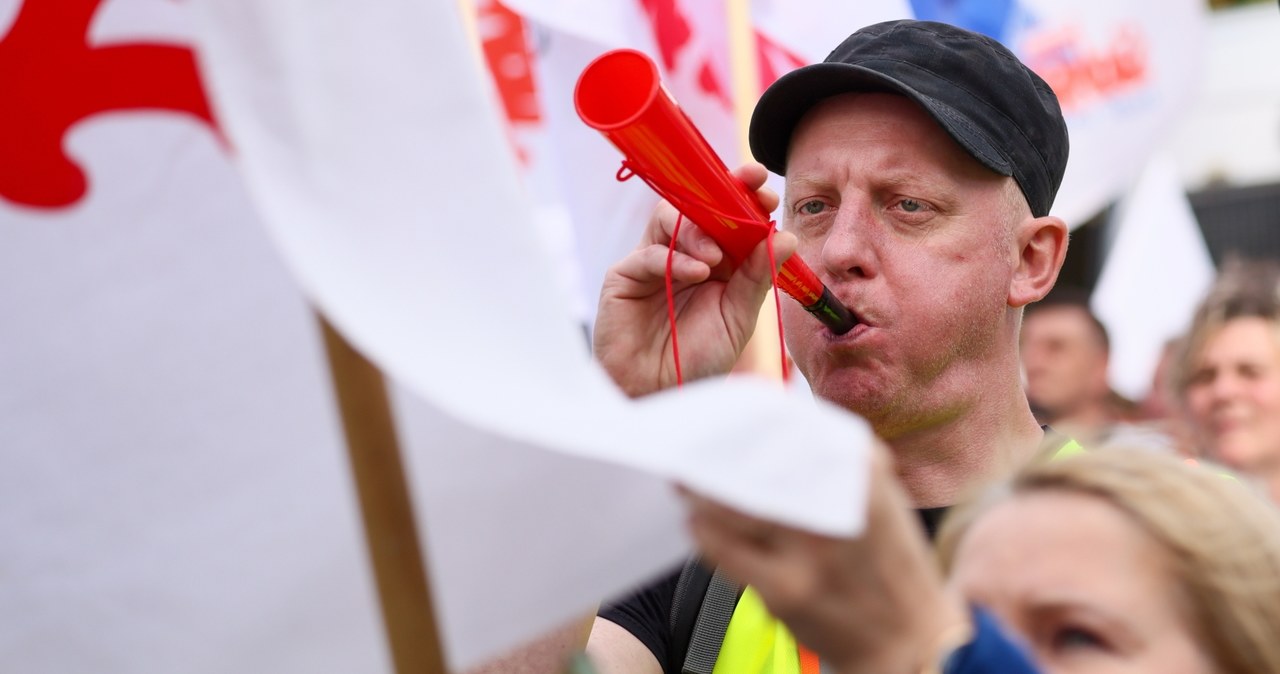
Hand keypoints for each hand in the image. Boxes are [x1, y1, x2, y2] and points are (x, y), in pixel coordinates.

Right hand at [593, 163, 794, 396]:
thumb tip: (785, 236)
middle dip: (724, 196)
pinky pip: (648, 252)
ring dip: (698, 230)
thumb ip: (757, 277)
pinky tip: (696, 273)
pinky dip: (675, 258)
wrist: (659, 394)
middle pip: (697, 207)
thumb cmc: (697, 359)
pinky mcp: (624, 276)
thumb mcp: (737, 317)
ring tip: (716, 259)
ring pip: (669, 219)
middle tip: (750, 197)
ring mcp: (652, 263)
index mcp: (716, 263)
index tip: (764, 190)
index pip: (728, 217)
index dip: (744, 198)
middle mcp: (683, 256)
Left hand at [681, 443, 969, 673]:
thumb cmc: (887, 560)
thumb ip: (827, 455)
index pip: (782, 426)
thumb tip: (761, 417)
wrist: (912, 640)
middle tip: (690, 447)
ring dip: (699, 493)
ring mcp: (808, 549)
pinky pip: (722, 548)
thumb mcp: (875, 493)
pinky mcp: (786, 589)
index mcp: (861, 469)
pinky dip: (703, 530)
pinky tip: (700, 522)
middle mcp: (835, 504)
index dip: (740, 420)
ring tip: (687, 483)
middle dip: (713, 456)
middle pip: (748, 463)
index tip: (716, 416)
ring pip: (727, 506)